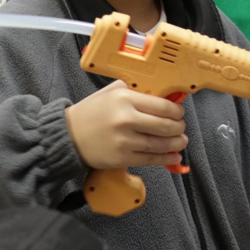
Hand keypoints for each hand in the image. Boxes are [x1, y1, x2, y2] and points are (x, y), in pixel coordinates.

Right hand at [65, 80, 187, 169]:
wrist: (68, 135)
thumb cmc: (91, 112)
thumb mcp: (111, 92)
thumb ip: (135, 90)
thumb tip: (162, 95)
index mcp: (124, 98)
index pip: (162, 105)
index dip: (176, 111)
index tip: (179, 113)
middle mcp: (126, 119)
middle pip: (164, 125)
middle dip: (178, 127)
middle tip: (181, 127)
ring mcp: (124, 140)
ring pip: (159, 143)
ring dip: (176, 143)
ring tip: (181, 141)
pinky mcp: (122, 157)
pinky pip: (150, 158)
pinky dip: (165, 158)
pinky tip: (174, 156)